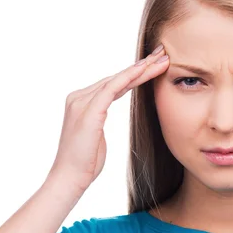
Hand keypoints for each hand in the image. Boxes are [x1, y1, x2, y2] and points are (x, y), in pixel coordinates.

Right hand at [46, 44, 169, 195]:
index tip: (155, 65)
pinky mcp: (88, 111)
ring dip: (141, 69)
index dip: (135, 73)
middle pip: (116, 77)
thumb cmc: (85, 162)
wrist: (70, 178)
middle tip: (163, 54)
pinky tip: (144, 71)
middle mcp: (79, 97)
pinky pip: (112, 89)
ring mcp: (81, 102)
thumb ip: (99, 120)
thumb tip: (104, 116)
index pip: (113, 83)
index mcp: (81, 102)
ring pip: (117, 80)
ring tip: (161, 60)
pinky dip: (129, 78)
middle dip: (142, 66)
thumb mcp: (96, 136)